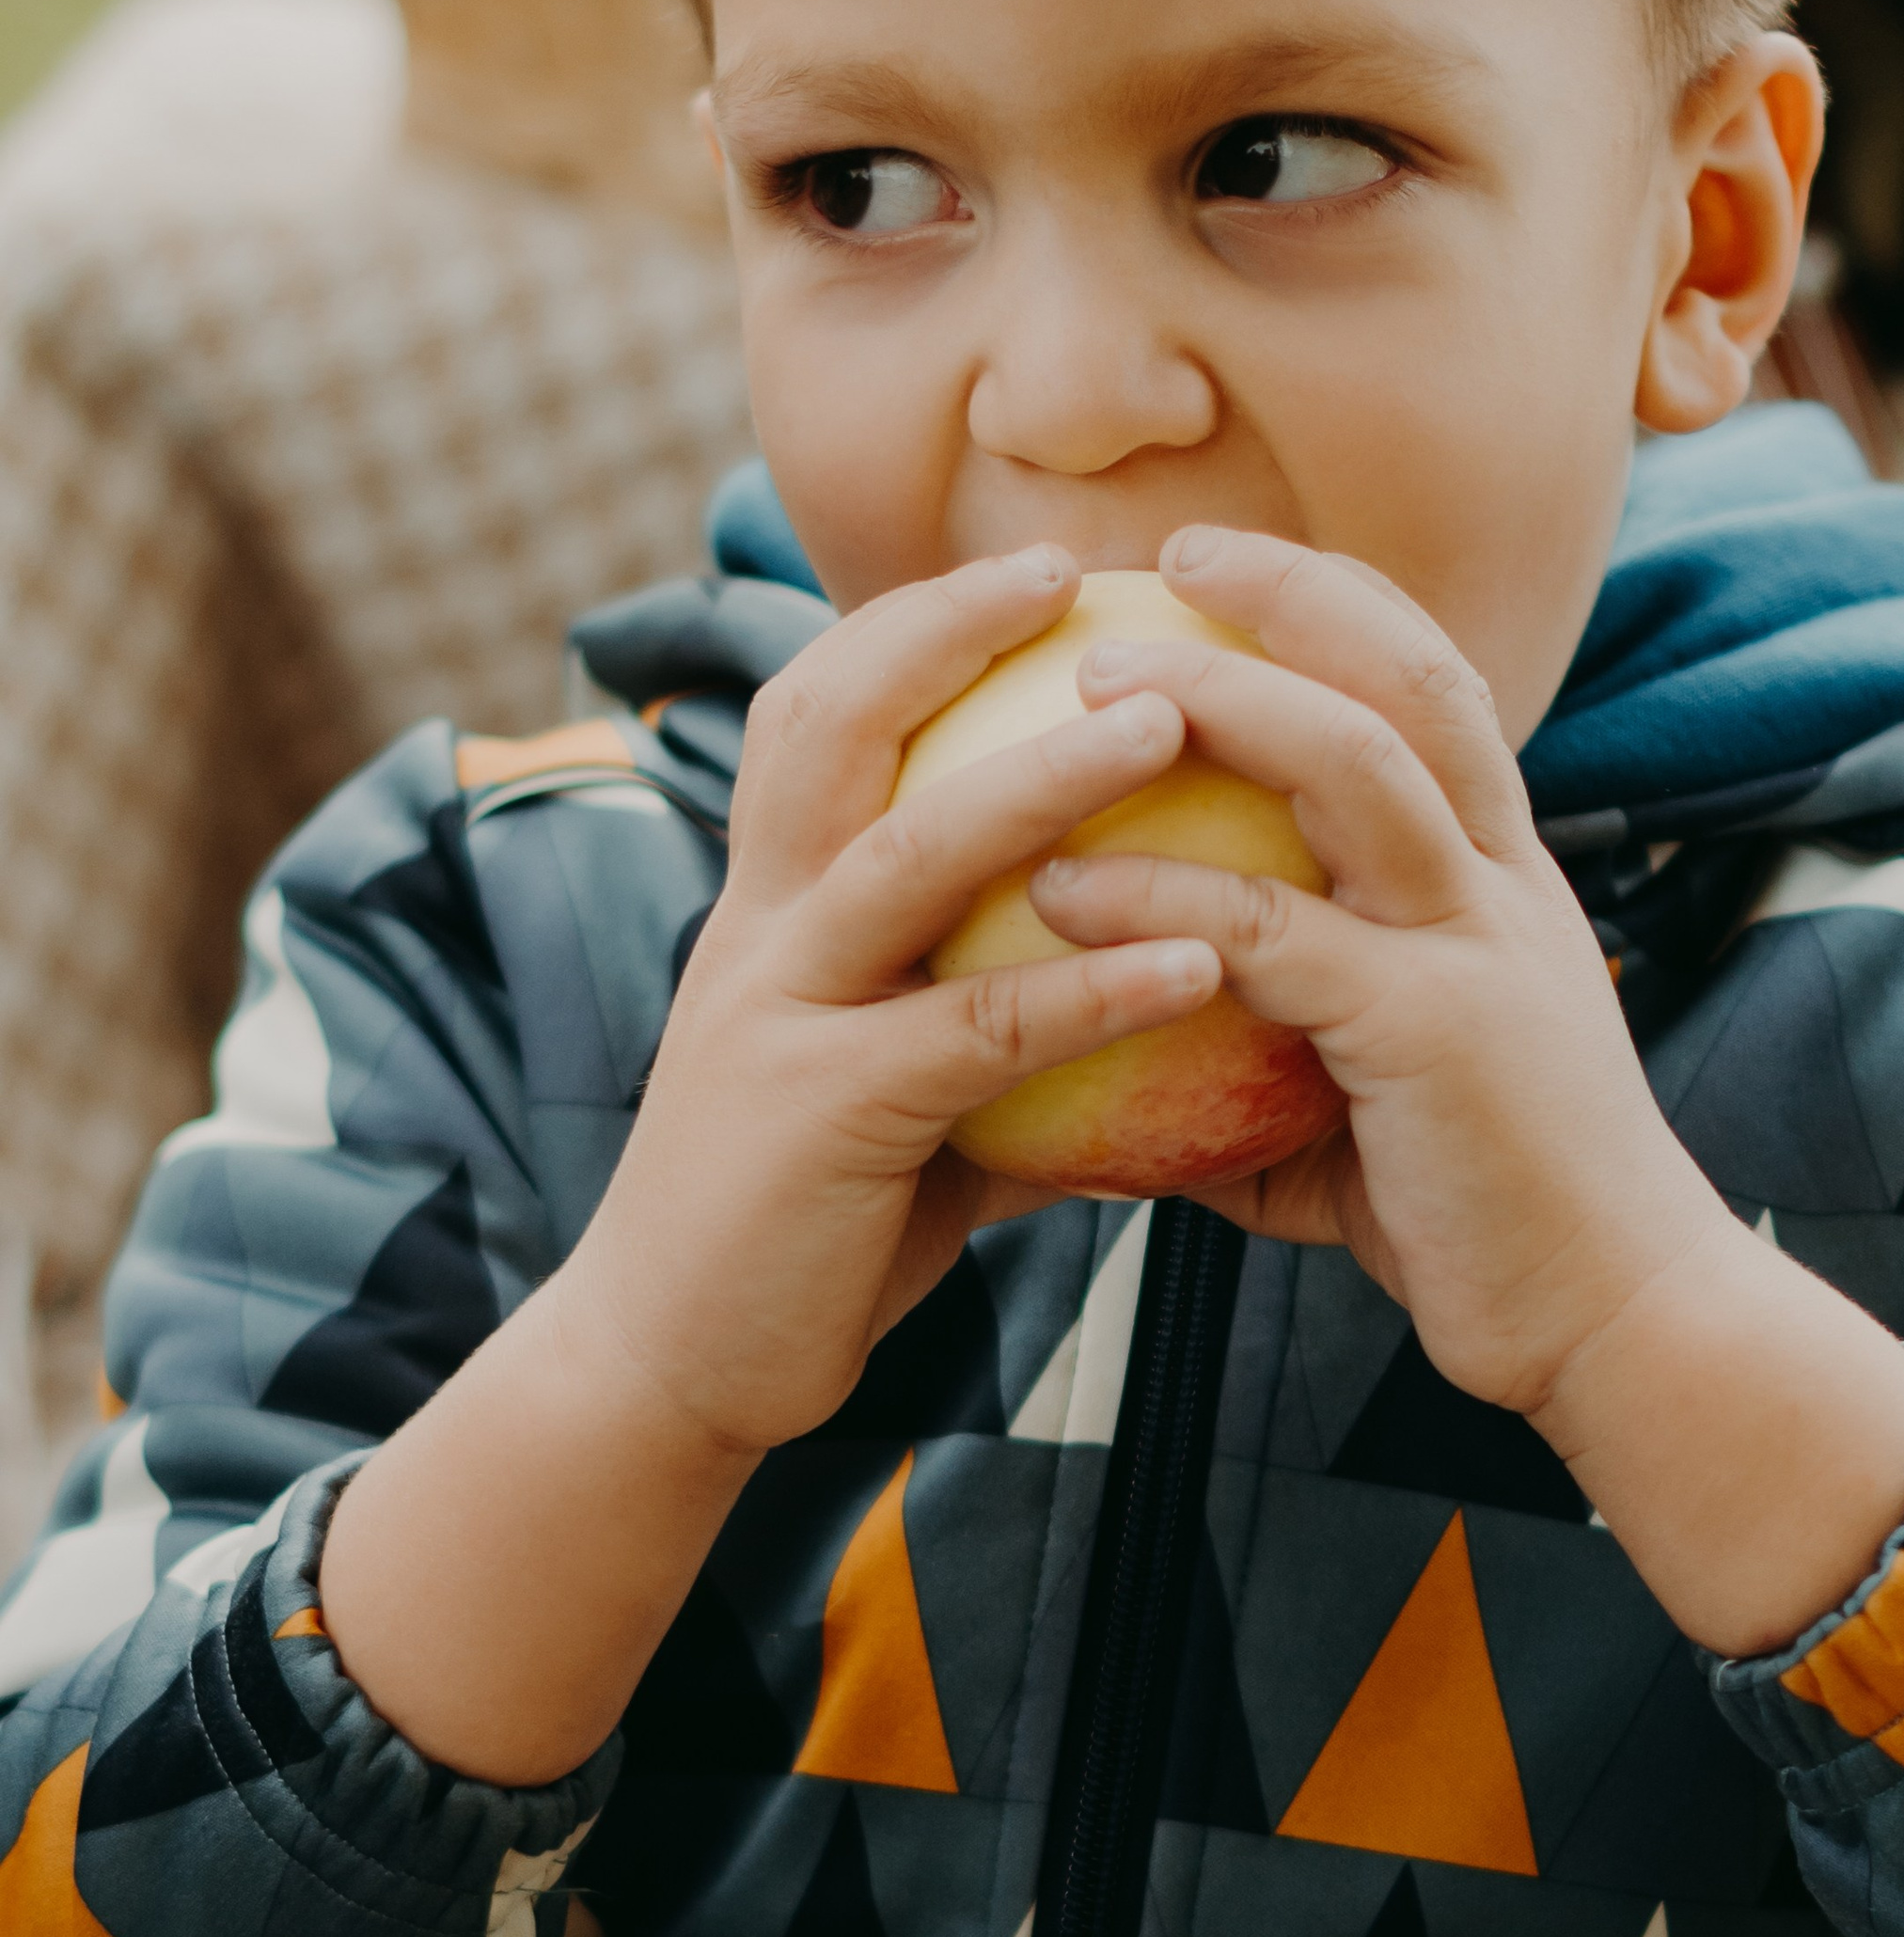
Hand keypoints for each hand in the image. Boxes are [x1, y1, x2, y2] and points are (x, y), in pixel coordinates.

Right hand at [559, 544, 1223, 1461]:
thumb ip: (982, 1024)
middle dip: (950, 630)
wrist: (666, 1370)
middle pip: (836, 723)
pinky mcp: (823, 1117)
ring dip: (1043, 776)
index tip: (1033, 566)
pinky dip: (1093, 985)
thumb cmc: (799, 1226)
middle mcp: (759, 930)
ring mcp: (781, 1015)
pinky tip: (1203, 963)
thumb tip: (1133, 987)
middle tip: (1084, 573)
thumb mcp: (887, 1092)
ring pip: (910, 852)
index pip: (816, 709)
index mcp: (768, 907)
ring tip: (1168, 721)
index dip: (914, 622)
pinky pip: (978, 1032)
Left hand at [1030, 528, 1903, 1649]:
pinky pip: (1274, 935)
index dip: (1333, 607)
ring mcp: (1476, 947)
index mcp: (1497, 880)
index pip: (1432, 685)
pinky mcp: (1432, 1032)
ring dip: (1219, 700)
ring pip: (1353, 761)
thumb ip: (1269, 1059)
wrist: (1619, 1326)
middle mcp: (1501, 883)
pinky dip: (1159, 899)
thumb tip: (1130, 1056)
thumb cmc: (1483, 1225)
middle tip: (1160, 560)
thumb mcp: (1369, 1112)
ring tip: (1088, 682)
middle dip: (1290, 592)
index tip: (1219, 572)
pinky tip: (1057, 891)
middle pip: (1408, 672)